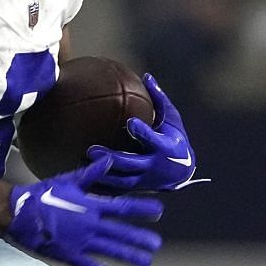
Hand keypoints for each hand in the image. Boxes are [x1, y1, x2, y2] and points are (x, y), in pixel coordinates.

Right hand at [3, 160, 163, 265]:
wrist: (19, 214)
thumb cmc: (42, 195)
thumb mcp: (67, 180)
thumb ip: (90, 174)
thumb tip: (109, 159)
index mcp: (90, 206)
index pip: (121, 207)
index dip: (141, 208)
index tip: (158, 210)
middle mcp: (90, 225)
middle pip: (121, 232)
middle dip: (140, 238)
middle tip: (156, 243)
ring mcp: (82, 242)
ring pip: (111, 250)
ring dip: (130, 256)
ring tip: (147, 261)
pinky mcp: (71, 256)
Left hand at [82, 73, 196, 191]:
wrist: (182, 172)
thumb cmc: (175, 138)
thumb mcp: (173, 119)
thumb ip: (159, 100)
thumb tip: (146, 77)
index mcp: (164, 146)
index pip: (152, 139)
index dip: (142, 132)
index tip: (130, 122)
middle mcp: (154, 165)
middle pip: (131, 163)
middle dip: (112, 158)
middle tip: (91, 149)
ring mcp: (145, 179)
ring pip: (121, 180)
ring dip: (102, 173)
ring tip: (83, 164)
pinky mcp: (137, 187)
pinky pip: (118, 189)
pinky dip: (102, 185)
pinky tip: (84, 177)